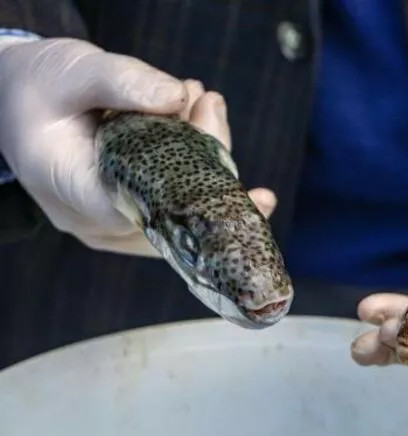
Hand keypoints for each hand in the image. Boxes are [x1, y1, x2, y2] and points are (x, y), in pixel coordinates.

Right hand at [0, 38, 274, 255]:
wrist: (17, 103)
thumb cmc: (41, 87)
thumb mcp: (74, 71)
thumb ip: (125, 81)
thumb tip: (181, 98)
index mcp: (67, 187)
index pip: (143, 204)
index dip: (192, 188)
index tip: (224, 154)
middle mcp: (91, 222)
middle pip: (171, 208)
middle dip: (205, 157)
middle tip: (209, 102)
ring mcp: (111, 228)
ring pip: (179, 212)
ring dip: (205, 162)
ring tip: (205, 105)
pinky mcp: (127, 221)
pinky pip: (173, 209)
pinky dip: (195, 173)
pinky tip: (207, 132)